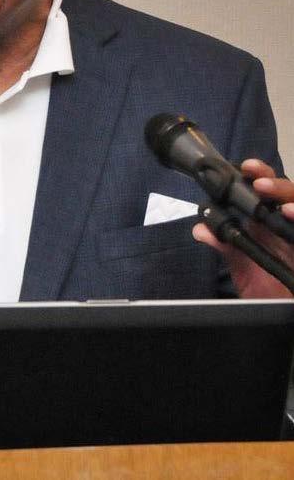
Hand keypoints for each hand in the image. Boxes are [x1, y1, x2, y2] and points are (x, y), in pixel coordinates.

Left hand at [192, 159, 293, 297]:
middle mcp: (287, 224)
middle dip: (274, 182)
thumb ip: (225, 245)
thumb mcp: (241, 266)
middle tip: (257, 182)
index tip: (244, 167)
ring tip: (277, 201)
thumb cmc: (265, 291)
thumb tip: (200, 228)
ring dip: (290, 196)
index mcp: (268, 222)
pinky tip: (291, 213)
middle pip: (287, 192)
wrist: (282, 317)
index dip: (258, 174)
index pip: (265, 190)